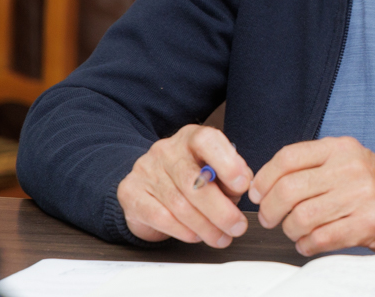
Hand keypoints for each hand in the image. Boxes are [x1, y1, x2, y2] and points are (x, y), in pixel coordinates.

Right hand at [116, 125, 253, 246]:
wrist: (149, 184)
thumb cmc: (191, 177)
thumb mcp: (216, 171)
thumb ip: (231, 178)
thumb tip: (243, 188)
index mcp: (192, 137)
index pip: (207, 141)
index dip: (227, 163)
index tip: (242, 186)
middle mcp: (167, 150)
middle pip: (193, 180)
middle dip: (220, 209)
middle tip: (237, 227)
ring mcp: (146, 170)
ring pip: (179, 203)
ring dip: (205, 226)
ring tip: (221, 237)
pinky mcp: (131, 192)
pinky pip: (160, 217)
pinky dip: (183, 231)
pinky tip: (196, 236)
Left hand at [249, 136, 374, 255]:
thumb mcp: (351, 161)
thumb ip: (316, 165)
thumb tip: (269, 180)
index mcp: (342, 148)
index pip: (288, 157)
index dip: (264, 178)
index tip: (257, 192)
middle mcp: (350, 168)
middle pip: (289, 189)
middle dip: (270, 209)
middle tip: (269, 219)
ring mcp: (361, 196)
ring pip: (301, 216)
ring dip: (289, 230)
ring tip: (294, 233)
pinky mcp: (368, 224)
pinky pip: (321, 238)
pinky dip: (307, 245)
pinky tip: (309, 243)